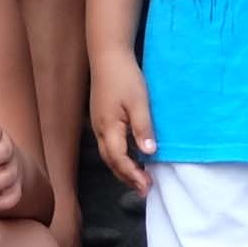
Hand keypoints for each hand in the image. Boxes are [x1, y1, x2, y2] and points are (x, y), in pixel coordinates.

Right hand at [90, 53, 159, 193]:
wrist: (108, 56)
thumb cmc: (124, 77)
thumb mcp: (139, 102)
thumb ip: (143, 128)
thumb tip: (148, 153)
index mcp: (109, 127)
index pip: (120, 159)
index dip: (133, 175)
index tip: (147, 186)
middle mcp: (100, 130)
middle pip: (111, 162)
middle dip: (127, 178)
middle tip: (144, 189)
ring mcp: (99, 125)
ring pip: (109, 155)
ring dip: (123, 169)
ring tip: (139, 179)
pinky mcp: (102, 119)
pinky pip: (109, 145)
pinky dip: (120, 157)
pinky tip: (131, 157)